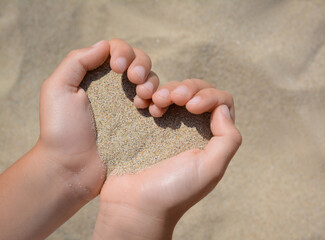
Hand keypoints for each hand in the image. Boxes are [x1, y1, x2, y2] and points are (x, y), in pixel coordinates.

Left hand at [0, 39, 158, 239]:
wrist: (72, 168)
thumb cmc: (61, 129)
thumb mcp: (58, 89)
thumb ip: (77, 61)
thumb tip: (105, 45)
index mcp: (97, 76)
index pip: (117, 51)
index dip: (124, 52)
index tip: (118, 68)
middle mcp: (116, 88)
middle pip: (140, 62)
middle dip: (142, 66)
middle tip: (136, 82)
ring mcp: (131, 106)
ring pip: (153, 81)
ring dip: (152, 83)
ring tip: (143, 99)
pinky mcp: (142, 123)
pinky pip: (160, 104)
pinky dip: (161, 101)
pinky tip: (153, 111)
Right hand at [93, 80, 241, 239]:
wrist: (133, 205)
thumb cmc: (173, 190)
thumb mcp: (211, 168)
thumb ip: (228, 139)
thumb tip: (223, 109)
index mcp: (211, 139)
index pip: (221, 102)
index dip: (209, 96)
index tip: (191, 106)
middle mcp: (193, 131)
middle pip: (199, 92)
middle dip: (187, 88)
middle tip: (171, 98)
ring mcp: (169, 127)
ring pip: (176, 93)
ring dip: (167, 90)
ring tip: (155, 103)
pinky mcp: (148, 127)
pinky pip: (154, 100)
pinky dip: (150, 95)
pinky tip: (143, 104)